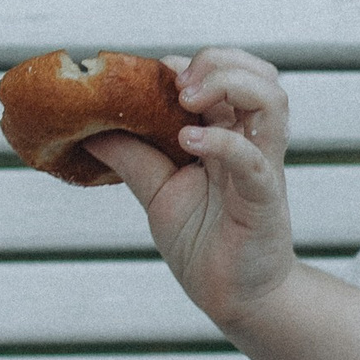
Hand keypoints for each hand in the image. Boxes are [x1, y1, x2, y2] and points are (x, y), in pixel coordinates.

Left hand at [92, 48, 297, 330]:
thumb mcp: (156, 193)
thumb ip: (131, 157)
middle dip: (217, 62)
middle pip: (259, 74)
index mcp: (228, 135)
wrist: (234, 297)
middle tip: (177, 85)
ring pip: (271, 98)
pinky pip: (252, 157)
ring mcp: (262, 166)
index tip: (154, 72)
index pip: (226, 75)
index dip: (193, 63)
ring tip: (188, 100)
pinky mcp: (264, 196)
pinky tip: (187, 141)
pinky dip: (220, 140)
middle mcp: (251, 142)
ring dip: (229, 84)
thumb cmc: (204, 245)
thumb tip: (89, 128)